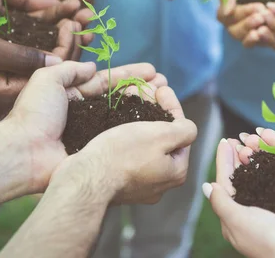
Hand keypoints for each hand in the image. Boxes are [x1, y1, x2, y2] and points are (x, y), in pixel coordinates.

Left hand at [0, 61, 170, 191]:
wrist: (24, 152)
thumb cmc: (33, 114)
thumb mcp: (47, 79)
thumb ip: (70, 69)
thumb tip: (92, 67)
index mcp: (71, 95)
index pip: (105, 80)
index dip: (128, 74)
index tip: (151, 70)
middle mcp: (83, 113)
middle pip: (118, 97)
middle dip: (142, 88)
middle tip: (164, 83)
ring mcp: (90, 132)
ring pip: (122, 116)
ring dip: (143, 106)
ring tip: (165, 98)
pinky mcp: (95, 149)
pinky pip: (118, 136)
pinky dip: (136, 129)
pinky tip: (153, 123)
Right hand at [74, 87, 196, 204]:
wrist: (86, 178)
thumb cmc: (124, 154)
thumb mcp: (161, 135)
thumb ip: (184, 130)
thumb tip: (188, 128)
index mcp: (176, 171)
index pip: (181, 131)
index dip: (171, 106)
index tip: (162, 88)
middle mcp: (160, 182)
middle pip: (162, 138)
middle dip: (154, 110)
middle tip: (144, 91)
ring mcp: (138, 185)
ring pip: (144, 143)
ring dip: (139, 119)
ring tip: (129, 100)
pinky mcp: (118, 183)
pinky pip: (128, 153)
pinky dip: (126, 134)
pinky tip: (117, 121)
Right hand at [218, 0, 274, 50]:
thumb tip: (227, 12)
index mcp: (225, 10)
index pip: (227, 17)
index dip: (242, 14)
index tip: (259, 7)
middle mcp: (233, 24)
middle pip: (235, 31)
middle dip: (249, 25)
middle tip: (264, 16)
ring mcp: (247, 31)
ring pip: (246, 40)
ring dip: (255, 35)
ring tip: (267, 27)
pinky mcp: (261, 36)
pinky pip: (261, 44)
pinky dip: (266, 40)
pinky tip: (274, 34)